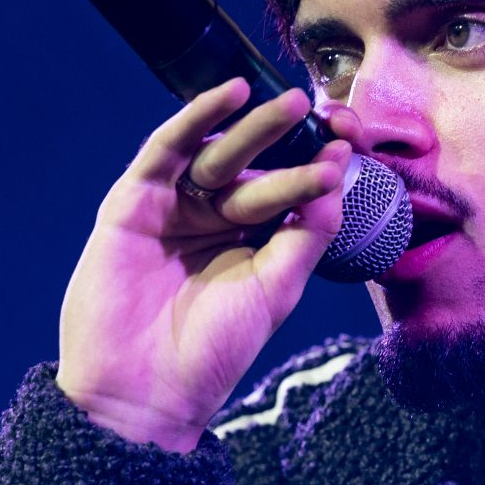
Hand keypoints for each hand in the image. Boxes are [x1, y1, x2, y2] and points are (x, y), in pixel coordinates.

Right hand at [55, 79, 357, 450]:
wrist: (145, 389)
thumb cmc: (214, 349)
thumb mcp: (276, 288)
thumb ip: (307, 233)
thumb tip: (337, 174)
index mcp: (251, 241)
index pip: (288, 189)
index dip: (317, 164)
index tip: (351, 142)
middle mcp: (213, 218)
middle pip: (257, 165)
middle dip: (291, 138)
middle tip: (327, 112)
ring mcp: (173, 207)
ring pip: (218, 154)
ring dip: (254, 126)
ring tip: (290, 103)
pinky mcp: (133, 201)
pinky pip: (165, 150)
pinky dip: (195, 119)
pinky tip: (229, 95)